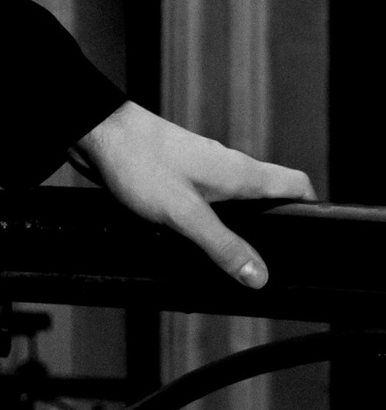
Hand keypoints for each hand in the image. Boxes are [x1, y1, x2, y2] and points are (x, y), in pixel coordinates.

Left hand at [71, 101, 315, 289]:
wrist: (97, 133)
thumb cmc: (139, 162)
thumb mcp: (184, 214)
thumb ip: (222, 245)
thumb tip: (259, 276)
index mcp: (240, 172)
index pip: (295, 185)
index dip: (310, 210)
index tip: (311, 241)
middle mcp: (226, 168)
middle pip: (267, 198)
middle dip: (271, 231)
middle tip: (266, 267)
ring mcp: (202, 170)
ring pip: (233, 203)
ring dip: (235, 230)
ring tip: (228, 264)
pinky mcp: (178, 176)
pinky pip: (205, 203)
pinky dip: (206, 223)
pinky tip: (190, 244)